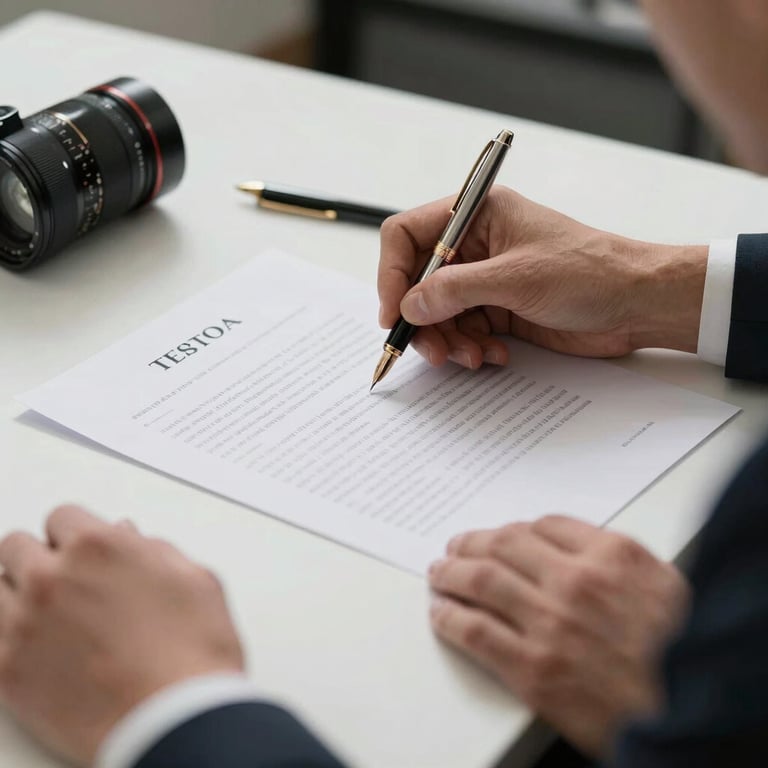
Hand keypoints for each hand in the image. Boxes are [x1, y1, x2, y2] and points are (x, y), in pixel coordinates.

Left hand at [0, 506, 243, 765]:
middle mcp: (53, 577)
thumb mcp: (194, 579)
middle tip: (64, 580)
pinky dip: (9, 634)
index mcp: (100, 546)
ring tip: (45, 612)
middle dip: (42, 558)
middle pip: (17, 547)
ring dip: (17, 593)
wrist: (175, 719)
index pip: (62, 517)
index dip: (77, 534)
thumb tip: (131, 541)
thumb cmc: (193, 653)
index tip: (82, 550)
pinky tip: (34, 643)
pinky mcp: (7, 670)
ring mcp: (23, 624)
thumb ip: (155, 550)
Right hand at [378, 187, 706, 368]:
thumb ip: (455, 290)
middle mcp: (475, 246)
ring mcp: (486, 279)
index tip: (394, 315)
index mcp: (476, 215)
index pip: (408, 236)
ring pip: (439, 314)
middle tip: (434, 351)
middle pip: (419, 282)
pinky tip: (496, 355)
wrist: (638, 303)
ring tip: (473, 358)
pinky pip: (465, 331)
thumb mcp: (516, 278)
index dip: (392, 274)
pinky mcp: (500, 309)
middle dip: (423, 320)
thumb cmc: (590, 271)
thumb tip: (409, 305)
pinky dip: (472, 348)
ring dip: (449, 341)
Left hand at [428, 516, 688, 757]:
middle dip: (473, 543)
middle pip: (504, 545)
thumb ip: (621, 563)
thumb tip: (579, 549)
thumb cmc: (686, 655)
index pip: (545, 525)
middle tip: (457, 546)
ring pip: (482, 581)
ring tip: (440, 573)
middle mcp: (576, 581)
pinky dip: (451, 618)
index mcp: (613, 557)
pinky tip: (441, 614)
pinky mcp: (532, 669)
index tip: (501, 536)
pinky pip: (476, 631)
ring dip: (452, 574)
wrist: (693, 716)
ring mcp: (550, 624)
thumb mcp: (668, 588)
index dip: (515, 530)